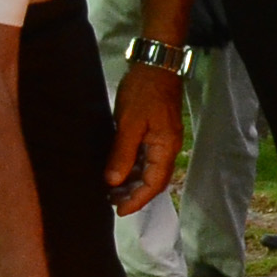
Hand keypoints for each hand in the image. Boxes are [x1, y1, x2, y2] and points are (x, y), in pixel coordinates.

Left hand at [103, 63, 185, 214]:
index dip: (137, 200)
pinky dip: (131, 168)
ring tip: (109, 190)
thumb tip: (113, 182)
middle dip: (134, 195)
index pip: (154, 184)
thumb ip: (122, 153)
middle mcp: (167, 148)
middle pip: (153, 180)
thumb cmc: (144, 92)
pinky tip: (116, 170)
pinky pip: (144, 158)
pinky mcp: (153, 132)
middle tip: (110, 203)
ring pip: (148, 170)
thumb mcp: (130, 122)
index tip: (119, 211)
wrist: (155, 65)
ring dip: (131, 182)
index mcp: (166, 148)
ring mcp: (161, 140)